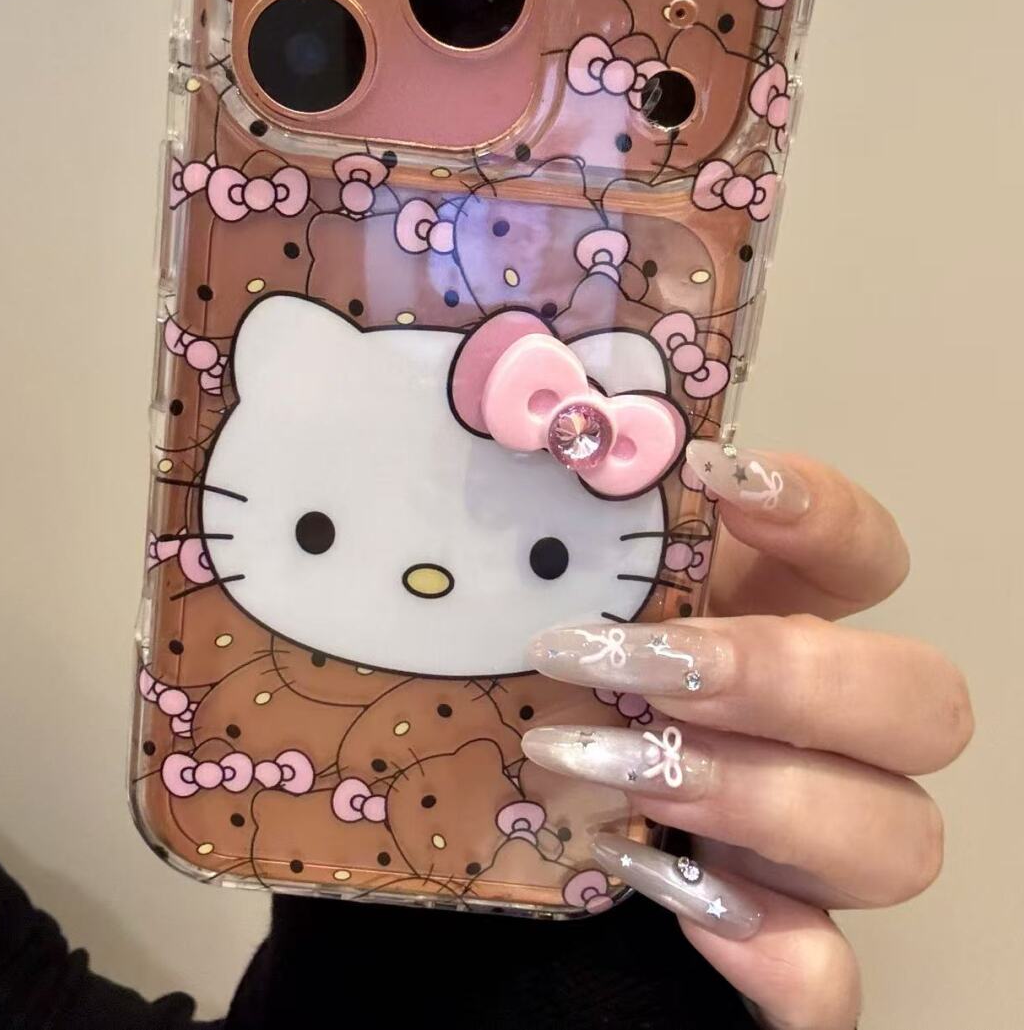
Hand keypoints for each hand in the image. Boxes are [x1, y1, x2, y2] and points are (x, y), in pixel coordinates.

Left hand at [523, 440, 972, 1029]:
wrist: (499, 852)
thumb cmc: (529, 696)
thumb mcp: (545, 611)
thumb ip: (565, 547)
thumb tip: (536, 448)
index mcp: (774, 626)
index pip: (868, 558)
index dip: (822, 511)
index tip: (710, 476)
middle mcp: (821, 735)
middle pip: (924, 700)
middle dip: (785, 676)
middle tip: (639, 664)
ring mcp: (814, 854)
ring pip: (898, 836)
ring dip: (751, 794)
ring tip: (599, 766)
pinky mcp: (785, 961)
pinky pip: (831, 979)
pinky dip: (766, 948)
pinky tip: (659, 885)